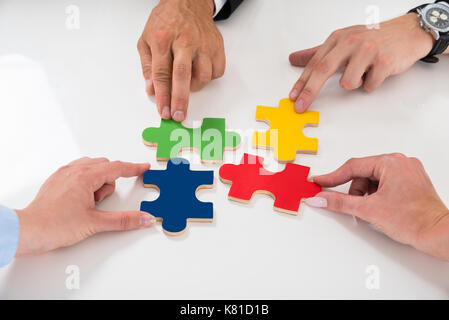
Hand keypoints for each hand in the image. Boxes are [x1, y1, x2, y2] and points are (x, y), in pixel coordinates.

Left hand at [15, 157, 154, 255]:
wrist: (28, 231)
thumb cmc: (54, 225)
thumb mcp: (95, 223)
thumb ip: (123, 220)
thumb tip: (143, 218)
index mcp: (85, 176)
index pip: (117, 167)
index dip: (133, 168)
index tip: (143, 167)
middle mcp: (73, 170)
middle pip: (105, 167)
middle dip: (109, 183)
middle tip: (101, 202)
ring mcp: (63, 174)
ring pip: (91, 169)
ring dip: (97, 183)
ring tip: (89, 204)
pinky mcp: (56, 181)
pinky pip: (78, 173)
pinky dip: (85, 183)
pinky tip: (80, 201)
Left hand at [138, 0, 225, 121]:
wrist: (189, 1)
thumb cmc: (166, 21)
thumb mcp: (146, 39)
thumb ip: (148, 65)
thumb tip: (152, 89)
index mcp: (163, 39)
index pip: (161, 73)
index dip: (162, 95)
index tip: (163, 110)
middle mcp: (185, 41)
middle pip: (183, 76)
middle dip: (180, 99)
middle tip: (177, 115)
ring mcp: (203, 44)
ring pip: (203, 76)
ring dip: (194, 87)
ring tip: (187, 84)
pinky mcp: (217, 46)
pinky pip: (217, 71)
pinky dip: (209, 78)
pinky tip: (200, 72)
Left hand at [289, 13, 434, 112]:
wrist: (407, 32)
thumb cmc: (372, 39)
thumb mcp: (341, 41)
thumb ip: (317, 53)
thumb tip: (293, 59)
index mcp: (338, 38)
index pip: (315, 63)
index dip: (302, 82)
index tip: (293, 97)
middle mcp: (350, 42)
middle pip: (324, 70)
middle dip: (310, 91)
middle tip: (301, 107)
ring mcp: (368, 51)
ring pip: (348, 83)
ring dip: (355, 83)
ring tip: (364, 72)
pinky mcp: (384, 62)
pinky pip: (369, 86)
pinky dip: (371, 84)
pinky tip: (377, 72)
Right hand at [305, 153, 448, 260]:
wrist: (437, 234)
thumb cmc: (413, 220)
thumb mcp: (368, 209)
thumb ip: (339, 201)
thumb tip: (321, 198)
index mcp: (390, 162)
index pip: (352, 167)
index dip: (332, 177)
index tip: (319, 182)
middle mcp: (400, 162)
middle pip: (363, 174)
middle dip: (356, 192)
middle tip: (357, 207)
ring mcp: (407, 171)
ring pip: (373, 179)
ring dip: (367, 195)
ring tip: (376, 210)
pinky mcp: (411, 181)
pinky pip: (385, 183)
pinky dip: (378, 195)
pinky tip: (383, 207)